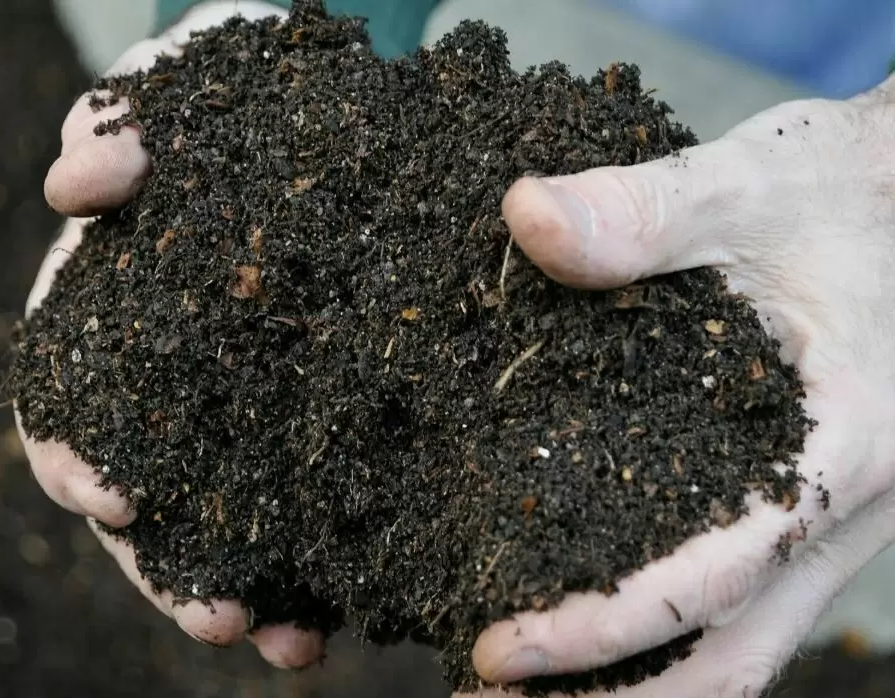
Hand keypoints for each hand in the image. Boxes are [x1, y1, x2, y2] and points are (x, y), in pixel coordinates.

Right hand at [17, 0, 324, 667]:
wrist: (358, 113)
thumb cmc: (260, 96)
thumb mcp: (195, 89)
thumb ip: (125, 122)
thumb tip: (72, 186)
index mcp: (132, 313)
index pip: (81, 400)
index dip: (81, 455)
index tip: (110, 497)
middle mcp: (186, 378)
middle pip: (156, 493)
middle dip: (171, 564)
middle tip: (215, 612)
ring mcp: (260, 410)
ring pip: (234, 522)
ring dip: (247, 586)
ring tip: (284, 639)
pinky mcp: (336, 423)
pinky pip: (318, 509)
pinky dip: (322, 565)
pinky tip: (343, 613)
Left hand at [459, 75, 894, 696]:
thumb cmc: (851, 188)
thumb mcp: (749, 188)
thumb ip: (641, 211)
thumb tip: (524, 217)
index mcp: (843, 449)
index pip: (710, 583)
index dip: (597, 631)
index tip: (498, 653)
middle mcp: (846, 508)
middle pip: (731, 660)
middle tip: (501, 697)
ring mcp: (834, 513)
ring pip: (742, 643)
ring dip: (642, 679)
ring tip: (536, 684)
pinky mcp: (812, 496)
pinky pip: (748, 595)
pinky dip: (672, 627)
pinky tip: (598, 601)